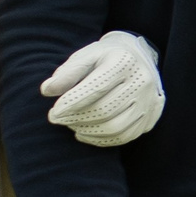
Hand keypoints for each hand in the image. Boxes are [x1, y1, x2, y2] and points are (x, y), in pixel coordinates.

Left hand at [42, 32, 163, 147]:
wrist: (138, 61)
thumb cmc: (105, 58)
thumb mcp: (85, 56)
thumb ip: (67, 73)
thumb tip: (47, 90)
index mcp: (124, 62)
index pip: (97, 87)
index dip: (73, 103)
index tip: (53, 112)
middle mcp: (141, 82)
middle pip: (105, 110)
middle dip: (76, 118)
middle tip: (57, 118)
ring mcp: (147, 103)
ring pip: (115, 128)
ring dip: (87, 130)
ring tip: (70, 124)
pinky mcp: (148, 119)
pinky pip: (123, 137)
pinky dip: (99, 139)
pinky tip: (83, 132)